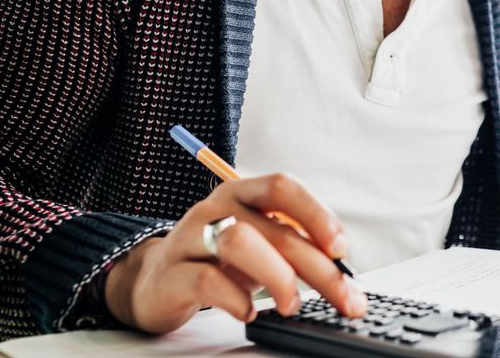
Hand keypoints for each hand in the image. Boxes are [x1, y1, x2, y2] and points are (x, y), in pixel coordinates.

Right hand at [105, 174, 364, 333]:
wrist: (155, 282)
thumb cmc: (219, 262)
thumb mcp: (259, 245)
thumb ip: (295, 248)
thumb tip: (344, 276)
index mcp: (242, 192)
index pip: (283, 187)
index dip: (316, 215)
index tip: (341, 250)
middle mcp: (215, 208)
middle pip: (274, 228)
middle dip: (318, 268)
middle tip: (344, 298)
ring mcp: (189, 238)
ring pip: (240, 243)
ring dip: (278, 277)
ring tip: (291, 304)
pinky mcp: (171, 274)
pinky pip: (207, 281)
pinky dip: (236, 300)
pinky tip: (248, 312)